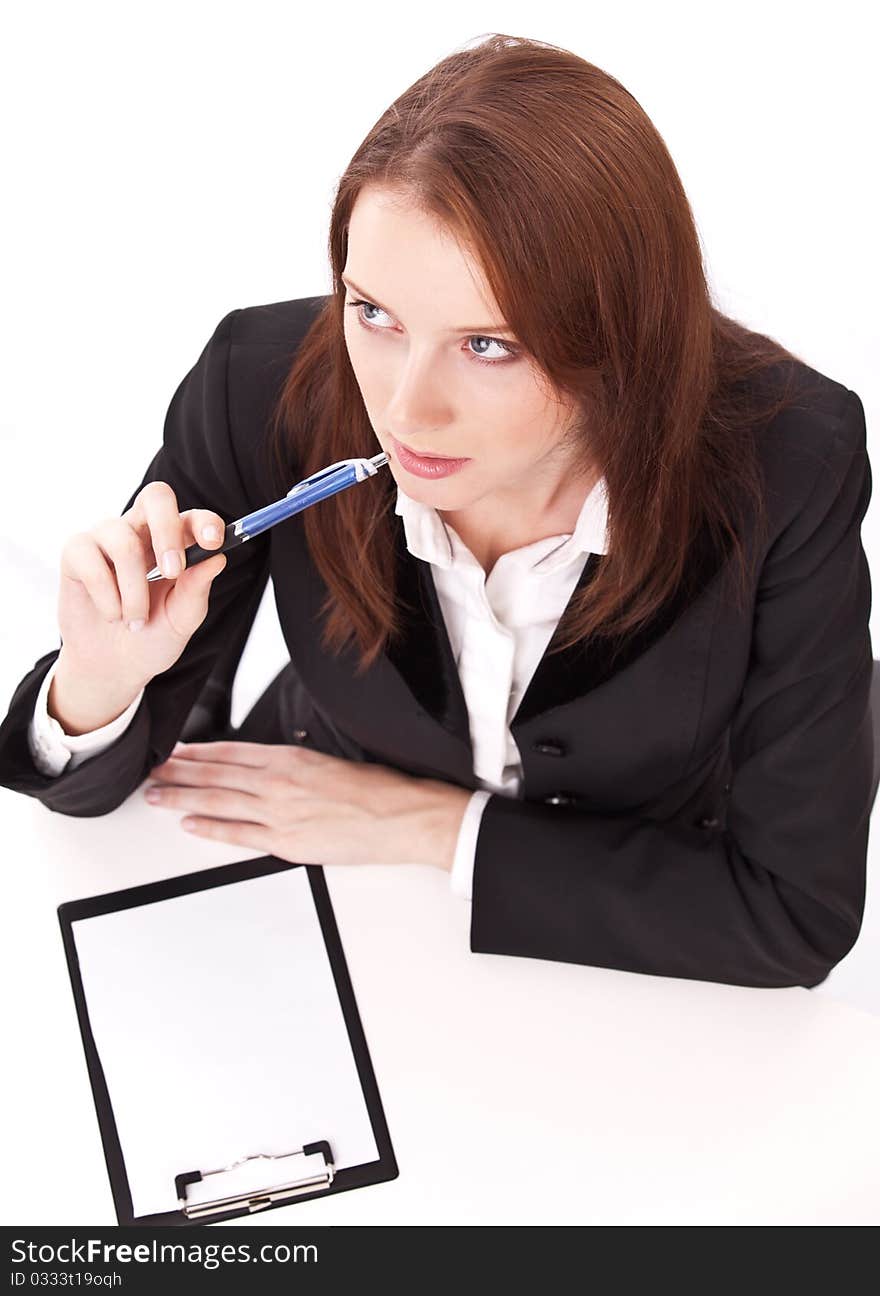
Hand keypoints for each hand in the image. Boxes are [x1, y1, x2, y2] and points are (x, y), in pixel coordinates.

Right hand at [57, 480, 227, 691]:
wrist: (112, 666)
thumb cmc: (152, 637)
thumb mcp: (182, 620)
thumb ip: (197, 589)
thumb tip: (217, 559)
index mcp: (176, 544)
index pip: (192, 517)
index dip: (205, 522)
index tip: (213, 543)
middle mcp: (142, 532)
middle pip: (156, 497)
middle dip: (167, 531)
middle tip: (172, 572)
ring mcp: (107, 538)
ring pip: (124, 542)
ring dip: (134, 590)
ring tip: (135, 620)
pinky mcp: (76, 552)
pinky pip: (90, 559)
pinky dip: (106, 596)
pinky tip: (111, 614)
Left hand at [144, 739, 472, 871]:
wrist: (402, 816)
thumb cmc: (375, 790)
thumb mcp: (329, 762)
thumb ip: (294, 765)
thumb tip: (268, 768)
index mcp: (290, 757)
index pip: (229, 751)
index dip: (196, 753)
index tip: (174, 753)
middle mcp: (278, 782)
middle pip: (215, 774)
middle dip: (177, 773)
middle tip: (150, 772)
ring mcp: (280, 812)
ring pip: (218, 801)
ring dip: (182, 798)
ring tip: (156, 796)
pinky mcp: (287, 841)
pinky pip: (238, 834)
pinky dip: (210, 828)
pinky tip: (189, 824)